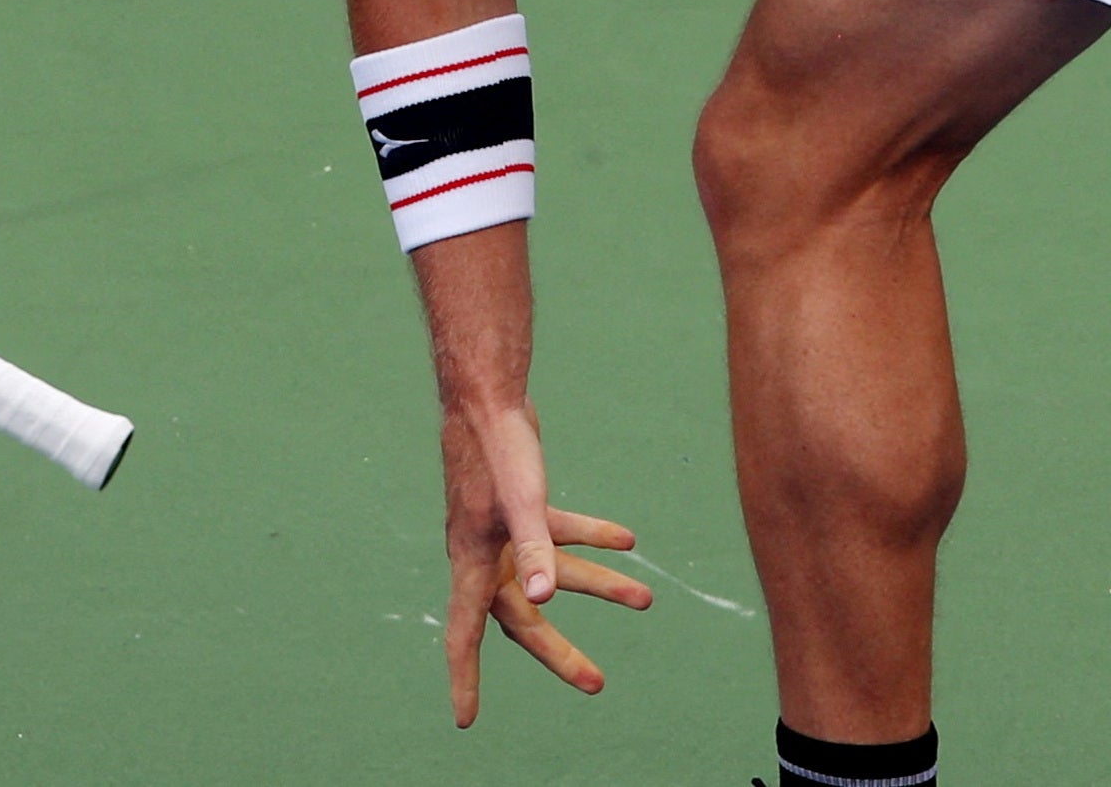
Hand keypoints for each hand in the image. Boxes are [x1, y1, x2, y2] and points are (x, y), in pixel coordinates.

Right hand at [441, 400, 651, 726]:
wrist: (486, 392)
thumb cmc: (497, 446)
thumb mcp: (522, 501)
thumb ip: (535, 550)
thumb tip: (544, 600)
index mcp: (473, 561)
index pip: (465, 633)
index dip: (464, 677)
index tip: (465, 718)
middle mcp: (486, 554)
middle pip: (524, 618)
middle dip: (561, 651)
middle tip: (596, 683)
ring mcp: (503, 531)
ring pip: (553, 573)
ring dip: (598, 586)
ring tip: (645, 600)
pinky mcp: (523, 505)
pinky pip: (559, 533)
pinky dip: (592, 538)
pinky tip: (628, 541)